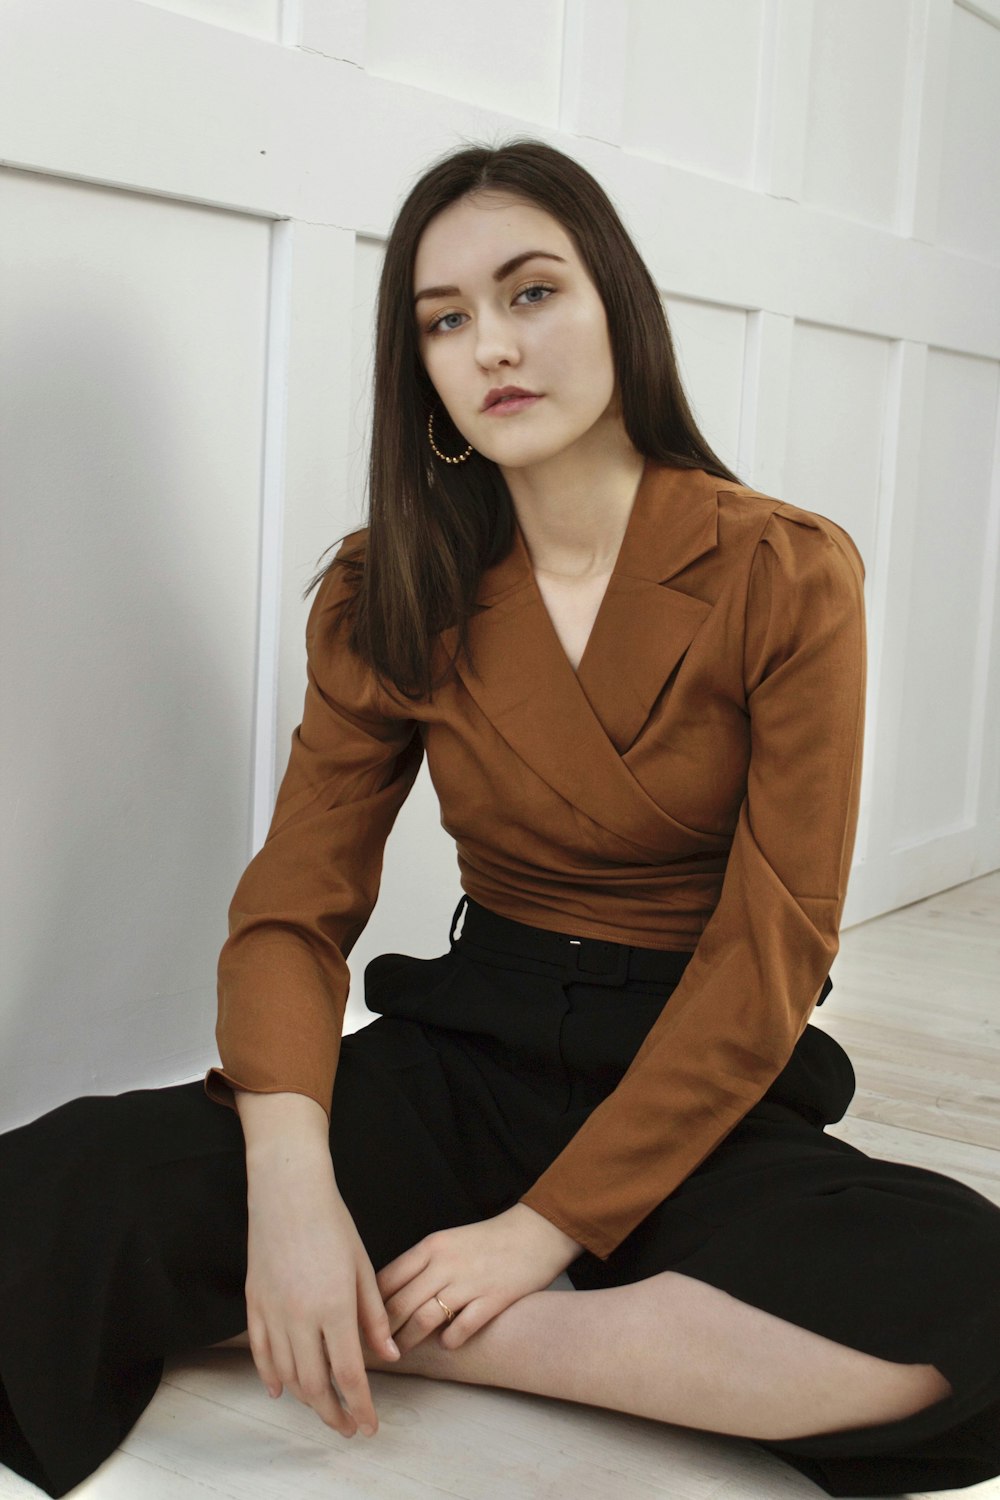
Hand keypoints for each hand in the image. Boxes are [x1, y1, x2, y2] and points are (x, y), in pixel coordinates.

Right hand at [237, 1094, 399, 1439]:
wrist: (289, 1190)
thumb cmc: (332, 1223)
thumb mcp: (363, 1268)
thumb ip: (374, 1317)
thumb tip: (390, 1356)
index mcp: (334, 1307)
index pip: (349, 1374)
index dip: (360, 1406)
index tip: (370, 1425)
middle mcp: (301, 1316)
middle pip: (315, 1385)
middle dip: (334, 1413)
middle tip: (349, 1426)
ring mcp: (273, 1311)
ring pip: (288, 1374)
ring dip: (306, 1398)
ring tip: (324, 1406)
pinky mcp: (255, 1302)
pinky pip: (261, 1352)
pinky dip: (271, 1375)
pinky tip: (282, 1389)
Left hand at [376, 1203, 581, 1354]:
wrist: (536, 1232)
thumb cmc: (488, 1240)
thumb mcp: (449, 1242)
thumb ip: (421, 1265)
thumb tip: (389, 1295)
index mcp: (431, 1247)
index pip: (387, 1279)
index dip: (370, 1305)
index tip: (359, 1322)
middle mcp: (445, 1264)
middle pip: (400, 1303)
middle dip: (382, 1331)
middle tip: (372, 1348)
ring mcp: (469, 1283)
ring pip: (423, 1319)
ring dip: (408, 1340)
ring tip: (399, 1352)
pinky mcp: (492, 1300)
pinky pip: (460, 1329)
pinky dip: (449, 1340)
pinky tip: (447, 1344)